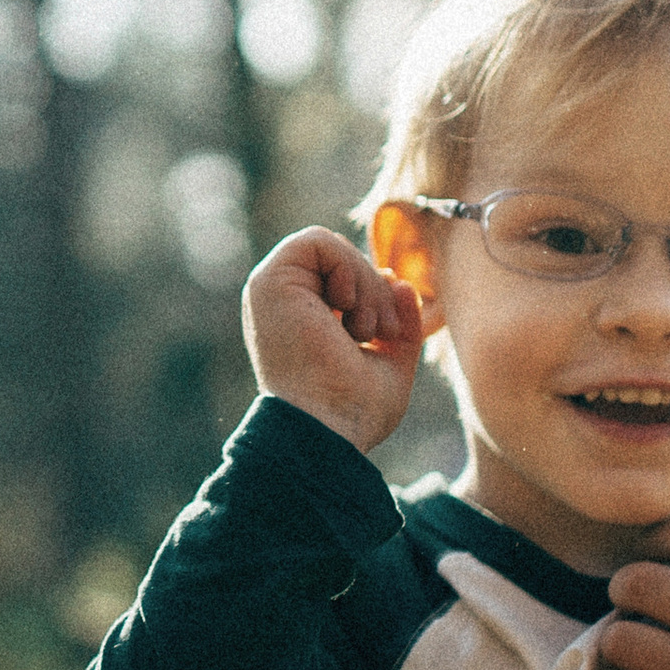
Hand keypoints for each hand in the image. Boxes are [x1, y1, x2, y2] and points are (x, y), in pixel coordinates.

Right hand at [241, 226, 426, 453]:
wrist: (326, 429)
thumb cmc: (353, 412)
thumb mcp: (389, 362)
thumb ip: (399, 324)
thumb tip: (401, 283)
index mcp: (303, 321)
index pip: (343, 276)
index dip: (373, 290)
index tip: (383, 330)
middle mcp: (283, 304)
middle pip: (342, 259)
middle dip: (374, 287)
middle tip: (379, 331)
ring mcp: (271, 291)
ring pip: (333, 247)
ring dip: (364, 281)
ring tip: (365, 328)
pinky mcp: (269, 281)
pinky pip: (317, 240)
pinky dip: (346, 267)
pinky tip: (346, 306)